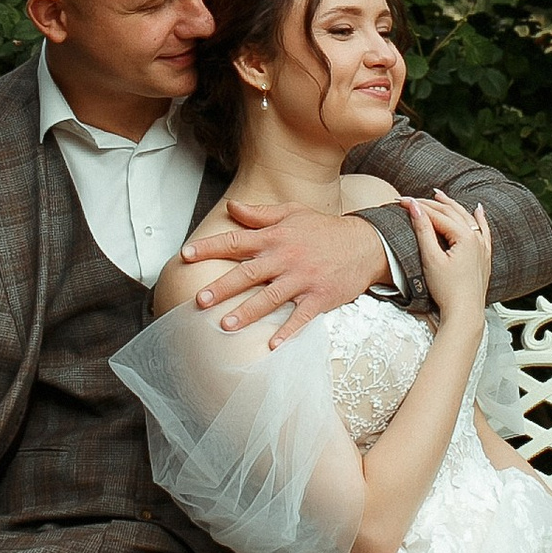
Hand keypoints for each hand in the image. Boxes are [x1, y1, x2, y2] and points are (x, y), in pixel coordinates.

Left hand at [181, 196, 392, 339]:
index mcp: (276, 237)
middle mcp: (286, 258)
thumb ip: (260, 213)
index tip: (185, 255)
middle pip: (249, 273)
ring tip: (225, 325)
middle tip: (199, 300)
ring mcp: (303, 279)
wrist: (365, 244)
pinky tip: (272, 345)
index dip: (210, 247)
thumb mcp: (292, 213)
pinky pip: (301, 317)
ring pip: (271, 297)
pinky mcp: (320, 297)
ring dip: (248, 312)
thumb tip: (231, 206)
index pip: (237, 241)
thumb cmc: (324, 229)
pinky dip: (288, 331)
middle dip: (223, 287)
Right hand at [406, 191, 492, 316]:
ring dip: (452, 205)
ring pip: (467, 218)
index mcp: (464, 236)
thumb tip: (415, 208)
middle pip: (451, 213)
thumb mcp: (431, 258)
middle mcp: (476, 238)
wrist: (464, 313)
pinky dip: (480, 219)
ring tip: (439, 195)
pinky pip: (484, 231)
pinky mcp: (484, 257)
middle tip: (412, 199)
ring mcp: (482, 247)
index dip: (417, 206)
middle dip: (431, 203)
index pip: (437, 215)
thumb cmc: (447, 290)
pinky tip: (479, 210)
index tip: (401, 201)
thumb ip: (423, 230)